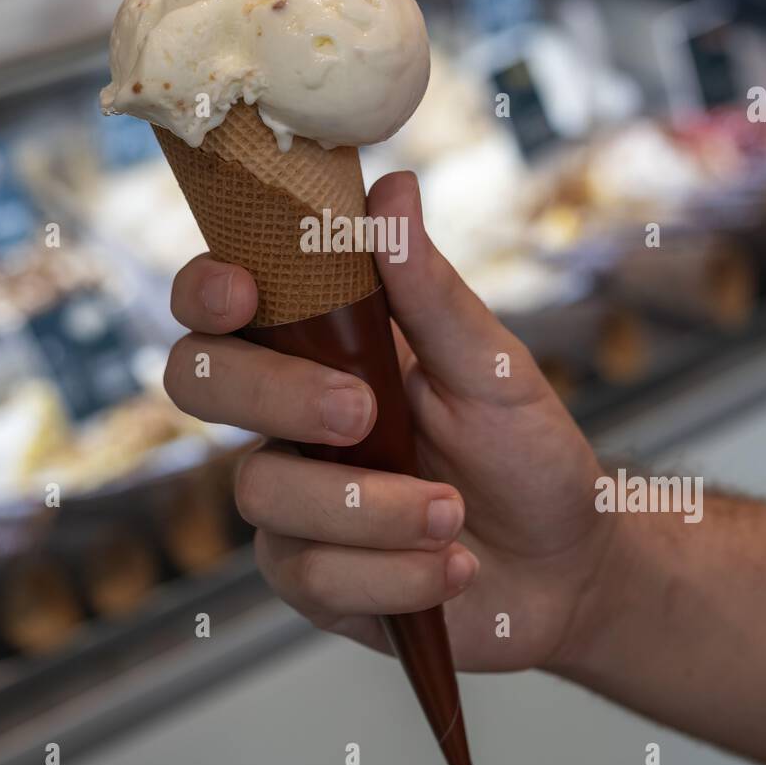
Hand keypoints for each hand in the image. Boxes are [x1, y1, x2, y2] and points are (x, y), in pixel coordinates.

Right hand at [164, 172, 607, 671]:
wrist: (567, 563)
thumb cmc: (525, 450)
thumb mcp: (492, 367)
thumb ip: (431, 292)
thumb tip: (393, 186)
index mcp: (320, 347)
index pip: (220, 305)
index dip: (205, 290)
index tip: (243, 291)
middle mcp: (285, 418)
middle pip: (198, 381)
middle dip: (273, 394)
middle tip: (361, 411)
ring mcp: (291, 500)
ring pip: (261, 491)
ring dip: (368, 506)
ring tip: (451, 513)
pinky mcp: (311, 578)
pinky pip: (310, 575)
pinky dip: (392, 573)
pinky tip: (451, 568)